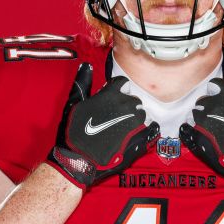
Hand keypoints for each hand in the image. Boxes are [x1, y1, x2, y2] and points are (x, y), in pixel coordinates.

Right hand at [47, 63, 159, 189]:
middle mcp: (125, 105)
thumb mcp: (74, 102)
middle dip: (126, 105)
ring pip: (141, 113)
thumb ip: (83, 82)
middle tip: (114, 116)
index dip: (118, 90)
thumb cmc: (74, 130)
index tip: (112, 97)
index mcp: (111, 94)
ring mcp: (134, 121)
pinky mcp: (139, 136)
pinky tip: (134, 134)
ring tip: (122, 127)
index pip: (123, 83)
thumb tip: (86, 66)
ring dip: (134, 117)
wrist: (79, 157)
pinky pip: (150, 127)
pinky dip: (144, 129)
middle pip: (133, 99)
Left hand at [179, 63, 223, 189]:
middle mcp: (215, 108)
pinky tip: (194, 132)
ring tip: (208, 124)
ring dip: (199, 117)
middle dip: (209, 105)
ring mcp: (205, 125)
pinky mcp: (200, 141)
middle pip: (203, 100)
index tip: (222, 98)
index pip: (214, 86)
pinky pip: (186, 130)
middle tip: (216, 114)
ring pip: (194, 114)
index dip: (218, 92)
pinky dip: (188, 129)